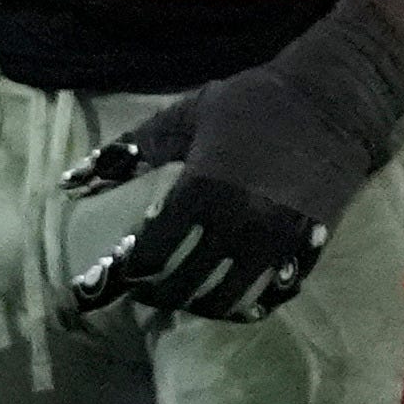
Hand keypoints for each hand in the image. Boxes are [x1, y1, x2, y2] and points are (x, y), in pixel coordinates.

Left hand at [68, 0, 403, 321]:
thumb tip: (70, 181)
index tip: (120, 272)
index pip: (151, 254)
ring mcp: (276, 239)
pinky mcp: (309, 244)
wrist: (333, 98)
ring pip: (228, 298)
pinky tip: (238, 300)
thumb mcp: (185, 117)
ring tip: (189, 296)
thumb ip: (128, 151)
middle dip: (158, 294)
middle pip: (184, 285)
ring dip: (201, 305)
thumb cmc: (254, 103)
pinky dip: (253, 303)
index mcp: (202, 191)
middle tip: (148, 288)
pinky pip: (276, 292)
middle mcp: (237, 224)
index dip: (128, 272)